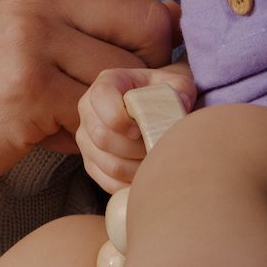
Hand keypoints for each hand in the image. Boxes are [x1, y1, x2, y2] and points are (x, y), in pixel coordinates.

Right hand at [0, 0, 181, 207]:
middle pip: (153, 20)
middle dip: (154, 69)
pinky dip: (93, 136)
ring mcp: (31, 35)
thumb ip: (95, 21)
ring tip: (83, 119)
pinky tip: (60, 137)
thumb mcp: (31, 32)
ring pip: (135, 72)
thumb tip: (181, 35)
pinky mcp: (29, 86)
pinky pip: (103, 112)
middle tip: (121, 96)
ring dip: (122, 109)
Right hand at [76, 64, 198, 197]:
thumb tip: (181, 105)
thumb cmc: (164, 94)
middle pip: (103, 137)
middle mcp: (89, 109)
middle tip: (158, 148)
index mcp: (107, 83)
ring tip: (157, 162)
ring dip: (138, 168)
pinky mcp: (91, 163)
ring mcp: (86, 138)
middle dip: (136, 148)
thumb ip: (180, 89)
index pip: (102, 99)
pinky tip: (148, 175)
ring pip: (108, 164)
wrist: (154, 107)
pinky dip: (131, 183)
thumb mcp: (176, 84)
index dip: (120, 118)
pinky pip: (108, 181)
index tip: (141, 128)